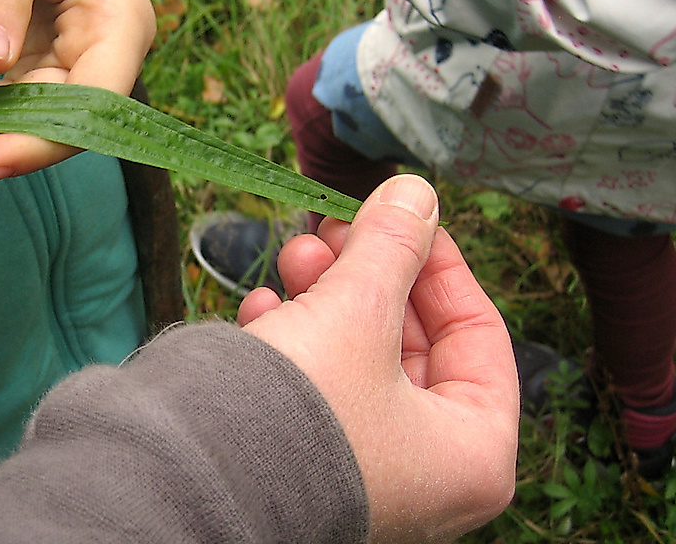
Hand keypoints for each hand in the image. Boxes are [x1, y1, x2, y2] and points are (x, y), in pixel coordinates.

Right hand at [239, 174, 518, 542]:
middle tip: (334, 225)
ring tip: (292, 255)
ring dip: (325, 296)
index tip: (403, 214)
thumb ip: (395, 244)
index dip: (439, 261)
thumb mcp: (357, 309)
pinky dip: (296, 343)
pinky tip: (262, 309)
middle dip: (367, 273)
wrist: (198, 484)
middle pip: (411, 343)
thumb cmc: (303, 412)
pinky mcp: (313, 471)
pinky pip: (319, 392)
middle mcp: (429, 477)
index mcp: (473, 453)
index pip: (478, 335)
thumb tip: (418, 190)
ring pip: (359, 361)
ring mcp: (368, 477)